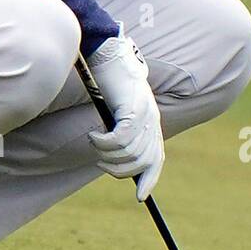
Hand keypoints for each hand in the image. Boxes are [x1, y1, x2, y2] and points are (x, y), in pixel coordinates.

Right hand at [85, 27, 164, 200]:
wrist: (107, 52)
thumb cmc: (107, 81)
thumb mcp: (116, 109)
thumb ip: (121, 129)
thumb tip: (116, 157)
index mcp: (151, 122)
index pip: (156, 159)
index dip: (149, 180)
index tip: (141, 197)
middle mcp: (152, 120)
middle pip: (142, 162)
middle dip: (119, 170)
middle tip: (100, 161)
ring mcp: (144, 114)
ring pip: (129, 153)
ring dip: (107, 155)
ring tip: (94, 141)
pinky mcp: (132, 108)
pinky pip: (120, 140)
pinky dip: (104, 144)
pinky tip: (94, 134)